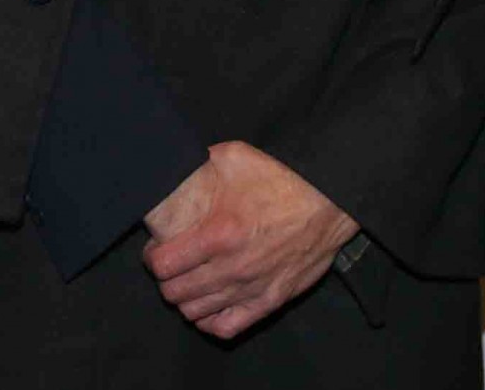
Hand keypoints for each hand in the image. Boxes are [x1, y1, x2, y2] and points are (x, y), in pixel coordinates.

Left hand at [142, 141, 360, 339]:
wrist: (331, 201)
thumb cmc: (284, 178)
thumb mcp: (236, 156)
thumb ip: (200, 163)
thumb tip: (176, 163)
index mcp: (220, 233)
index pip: (163, 265)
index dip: (153, 257)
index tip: (157, 249)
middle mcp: (232, 267)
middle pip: (175, 293)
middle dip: (167, 279)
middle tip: (173, 264)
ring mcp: (251, 288)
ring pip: (196, 312)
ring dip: (186, 298)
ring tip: (190, 282)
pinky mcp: (270, 301)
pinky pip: (226, 328)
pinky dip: (210, 321)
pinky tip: (209, 306)